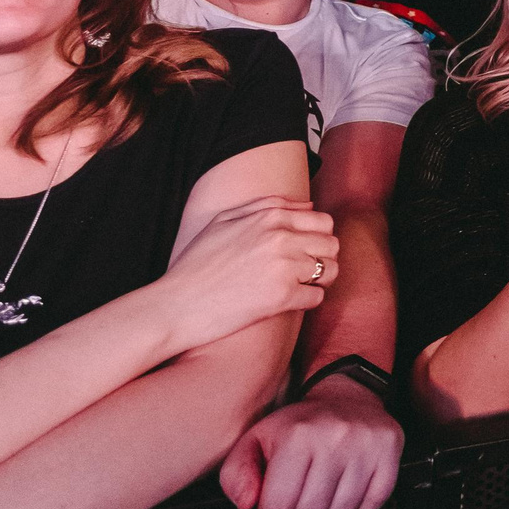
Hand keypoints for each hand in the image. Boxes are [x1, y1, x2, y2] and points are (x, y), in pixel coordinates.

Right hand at [155, 195, 338, 354]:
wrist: (176, 305)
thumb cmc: (196, 264)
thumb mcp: (224, 220)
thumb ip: (267, 205)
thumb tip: (309, 204)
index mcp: (270, 217)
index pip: (323, 221)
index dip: (319, 238)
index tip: (307, 251)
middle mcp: (281, 238)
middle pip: (332, 245)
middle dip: (323, 258)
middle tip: (306, 272)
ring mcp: (283, 267)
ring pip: (330, 271)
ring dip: (320, 280)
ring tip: (299, 286)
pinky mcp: (282, 297)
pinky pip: (317, 297)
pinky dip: (307, 301)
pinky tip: (289, 302)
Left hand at [218, 377, 402, 508]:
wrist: (345, 396)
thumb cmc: (298, 425)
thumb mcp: (256, 440)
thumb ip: (237, 474)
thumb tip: (247, 505)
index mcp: (296, 435)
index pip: (277, 505)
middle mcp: (334, 437)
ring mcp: (366, 444)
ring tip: (318, 497)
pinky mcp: (389, 450)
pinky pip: (372, 503)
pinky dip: (356, 508)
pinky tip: (343, 491)